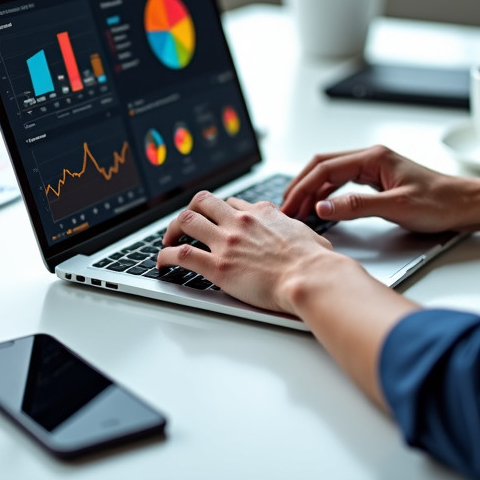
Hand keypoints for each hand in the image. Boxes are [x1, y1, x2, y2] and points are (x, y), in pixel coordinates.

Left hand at [156, 191, 340, 313]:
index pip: (234, 203)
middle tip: (185, 226)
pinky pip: (181, 254)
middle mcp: (240, 222)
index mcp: (263, 213)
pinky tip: (163, 263)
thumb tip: (305, 240)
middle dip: (190, 211)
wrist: (311, 277)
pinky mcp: (216, 265)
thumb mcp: (310, 236)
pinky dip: (166, 257)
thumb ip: (297, 233)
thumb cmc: (316, 263)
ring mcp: (226, 241)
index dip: (221, 211)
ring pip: (186, 220)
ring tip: (168, 242)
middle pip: (203, 201)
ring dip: (172, 230)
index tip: (216, 220)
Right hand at [281, 145, 469, 233]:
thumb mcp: (397, 207)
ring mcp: (374, 167)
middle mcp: (371, 157)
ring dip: (311, 191)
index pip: (325, 168)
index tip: (289, 207)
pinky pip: (342, 182)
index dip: (302, 188)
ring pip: (330, 174)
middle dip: (300, 186)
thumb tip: (322, 207)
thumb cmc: (440, 203)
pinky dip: (326, 194)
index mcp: (373, 157)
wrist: (466, 205)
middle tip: (285, 208)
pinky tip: (319, 208)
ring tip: (297, 210)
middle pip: (322, 166)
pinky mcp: (377, 180)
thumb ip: (356, 207)